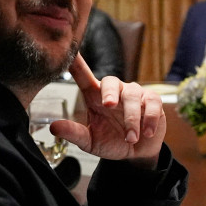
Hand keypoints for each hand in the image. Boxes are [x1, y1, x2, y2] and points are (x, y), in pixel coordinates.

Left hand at [48, 53, 165, 166]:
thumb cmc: (112, 142)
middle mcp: (114, 90)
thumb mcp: (90, 141)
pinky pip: (152, 104)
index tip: (70, 52)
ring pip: (133, 96)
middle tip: (109, 105)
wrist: (136, 153)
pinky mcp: (152, 100)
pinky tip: (146, 133)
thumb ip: (74, 133)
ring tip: (131, 138)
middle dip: (110, 92)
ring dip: (132, 119)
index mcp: (95, 96)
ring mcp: (135, 94)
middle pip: (110, 80)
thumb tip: (53, 127)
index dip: (76, 63)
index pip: (84, 75)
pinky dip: (150, 119)